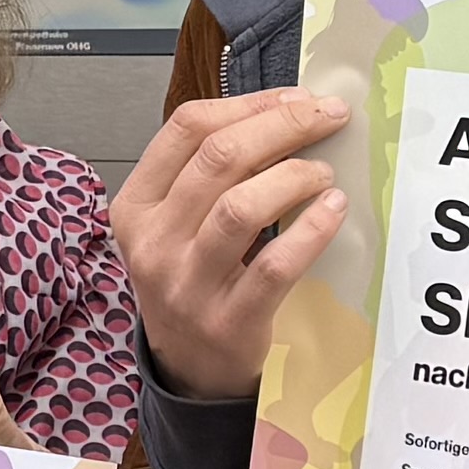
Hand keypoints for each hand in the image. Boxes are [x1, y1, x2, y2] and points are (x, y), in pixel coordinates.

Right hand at [111, 84, 364, 401]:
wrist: (190, 371)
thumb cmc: (194, 281)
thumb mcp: (177, 225)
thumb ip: (211, 175)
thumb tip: (286, 112)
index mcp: (136, 205)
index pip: (186, 128)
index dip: (248, 104)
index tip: (297, 98)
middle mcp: (153, 241)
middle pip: (218, 158)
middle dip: (282, 126)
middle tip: (328, 118)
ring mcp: (187, 284)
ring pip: (240, 206)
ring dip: (294, 177)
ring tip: (323, 173)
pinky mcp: (228, 321)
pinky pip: (274, 265)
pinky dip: (311, 230)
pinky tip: (333, 210)